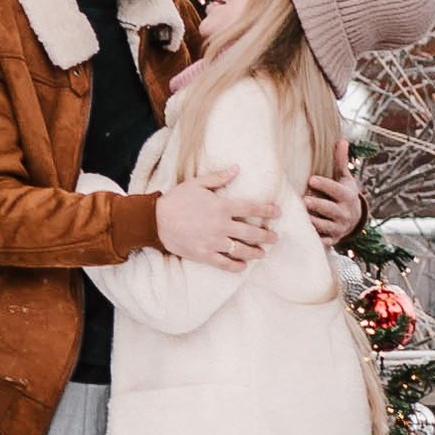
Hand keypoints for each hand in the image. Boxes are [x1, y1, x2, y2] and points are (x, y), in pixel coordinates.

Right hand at [155, 167, 274, 270]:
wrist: (155, 220)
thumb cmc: (176, 199)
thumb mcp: (197, 184)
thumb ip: (219, 178)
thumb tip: (236, 168)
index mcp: (221, 206)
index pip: (250, 208)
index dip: (267, 210)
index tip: (278, 212)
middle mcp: (220, 225)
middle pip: (251, 232)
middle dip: (266, 236)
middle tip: (275, 237)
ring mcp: (213, 242)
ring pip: (241, 250)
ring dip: (255, 252)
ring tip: (263, 253)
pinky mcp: (204, 255)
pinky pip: (225, 263)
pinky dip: (236, 266)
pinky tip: (243, 266)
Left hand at [302, 152, 363, 246]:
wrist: (354, 219)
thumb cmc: (344, 194)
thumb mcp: (345, 178)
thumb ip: (341, 162)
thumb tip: (342, 141)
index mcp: (347, 196)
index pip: (336, 190)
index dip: (325, 185)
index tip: (311, 179)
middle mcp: (345, 213)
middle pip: (331, 210)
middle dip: (318, 205)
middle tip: (304, 200)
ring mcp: (339, 227)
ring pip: (326, 226)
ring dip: (314, 222)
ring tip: (301, 217)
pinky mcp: (332, 239)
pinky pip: (324, 240)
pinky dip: (316, 238)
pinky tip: (304, 233)